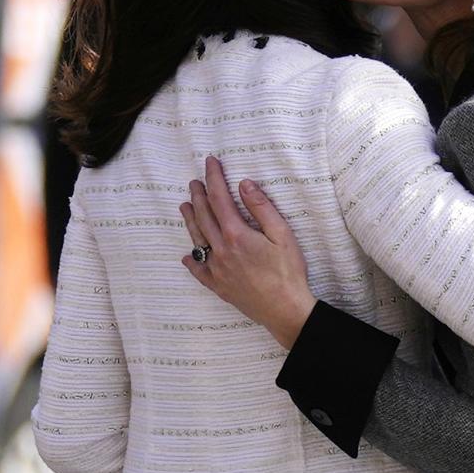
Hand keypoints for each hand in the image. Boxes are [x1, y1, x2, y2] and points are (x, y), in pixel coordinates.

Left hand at [180, 156, 316, 348]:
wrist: (285, 310)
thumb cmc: (288, 272)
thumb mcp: (282, 234)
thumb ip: (262, 208)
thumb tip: (244, 184)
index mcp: (237, 234)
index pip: (220, 199)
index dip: (214, 178)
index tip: (210, 163)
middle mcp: (221, 250)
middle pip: (204, 216)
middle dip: (199, 196)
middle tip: (195, 182)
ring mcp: (217, 269)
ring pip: (197, 239)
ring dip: (190, 220)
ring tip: (185, 206)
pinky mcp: (219, 286)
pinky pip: (199, 271)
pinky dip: (192, 260)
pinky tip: (187, 256)